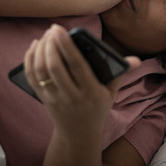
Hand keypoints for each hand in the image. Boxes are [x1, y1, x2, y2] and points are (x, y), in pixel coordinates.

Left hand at [24, 25, 140, 142]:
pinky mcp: (43, 99)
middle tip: (53, 29)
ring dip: (41, 50)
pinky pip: (32, 78)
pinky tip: (34, 46)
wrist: (79, 135)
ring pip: (41, 71)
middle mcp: (71, 96)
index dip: (66, 46)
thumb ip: (120, 74)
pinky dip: (29, 60)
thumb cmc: (97, 109)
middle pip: (55, 67)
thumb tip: (136, 60)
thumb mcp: (111, 94)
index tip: (59, 30)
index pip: (77, 66)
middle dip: (51, 45)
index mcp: (91, 93)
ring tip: (46, 36)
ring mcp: (55, 99)